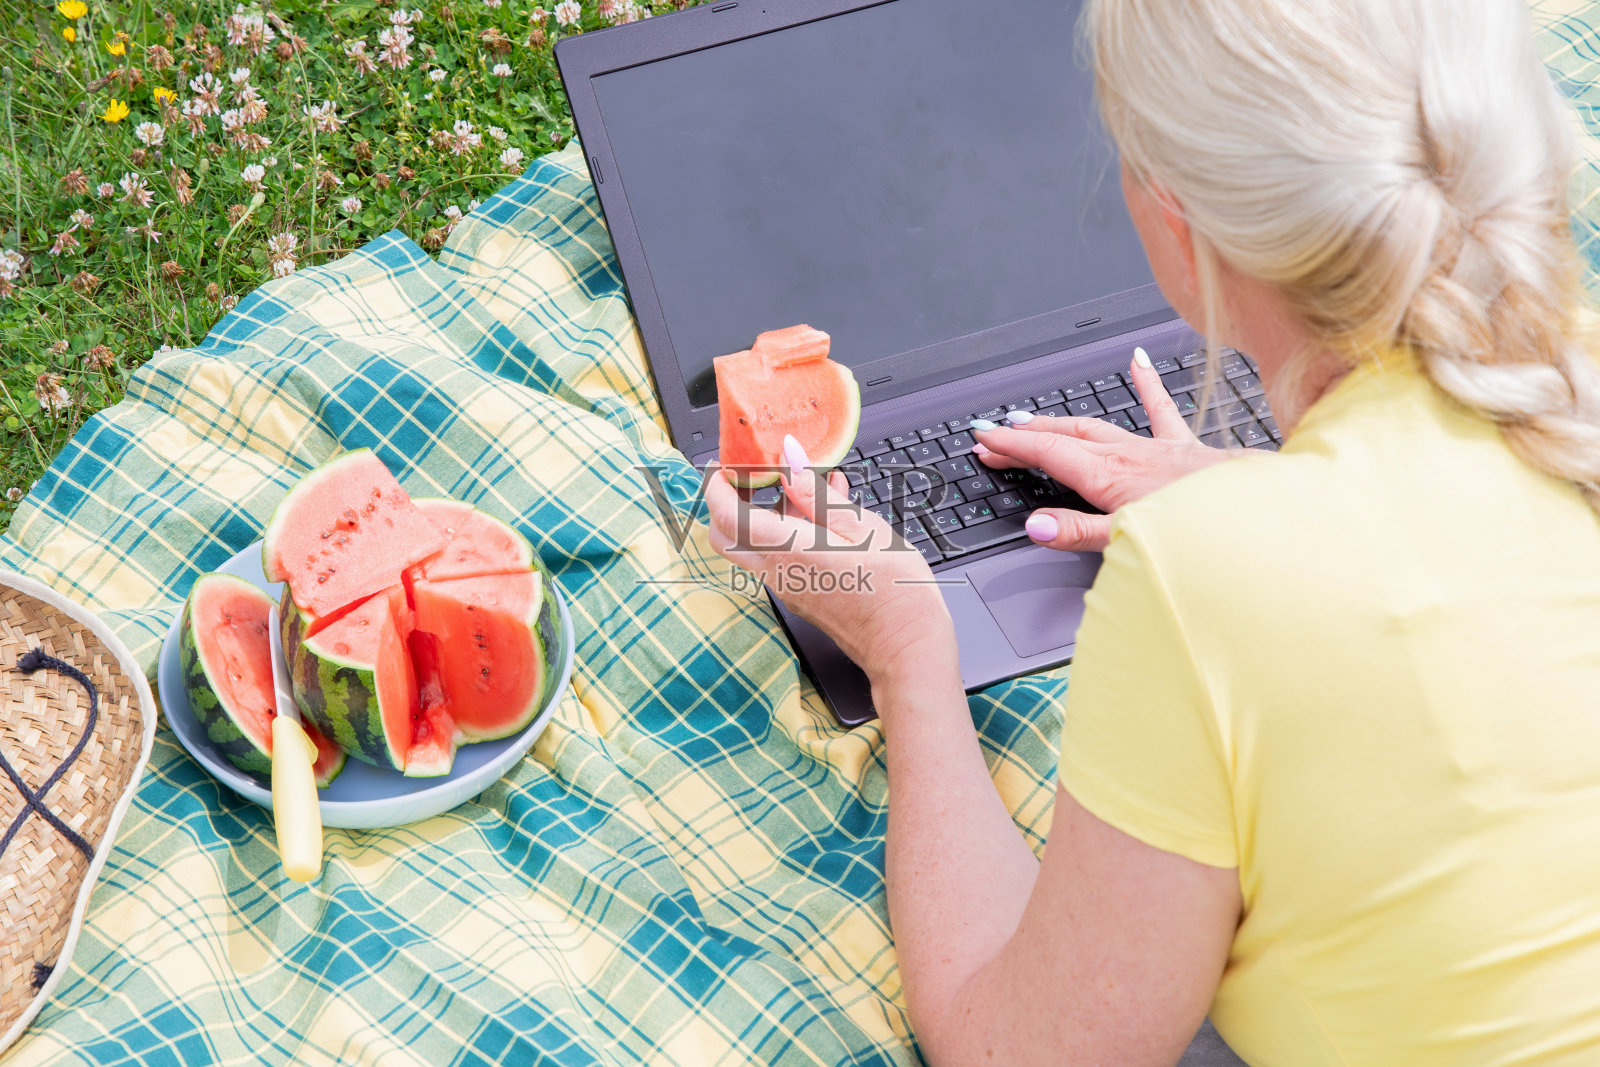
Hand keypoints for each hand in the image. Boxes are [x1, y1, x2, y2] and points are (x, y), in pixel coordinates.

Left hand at [703, 439, 957, 684]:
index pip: (727, 515)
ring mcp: (786, 588)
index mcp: (787, 550)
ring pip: (753, 546)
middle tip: (749, 476)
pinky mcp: (800, 596)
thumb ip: (816, 495)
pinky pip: (778, 557)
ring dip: (766, 513)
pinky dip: (789, 530)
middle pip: (725, 536)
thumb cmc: (892, 588)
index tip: (723, 464)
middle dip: (726, 502)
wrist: (905, 644)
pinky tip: (826, 513)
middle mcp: (776, 573)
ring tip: (807, 486)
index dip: (716, 486)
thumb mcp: (860, 527)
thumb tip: (790, 465)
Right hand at [973, 349, 1234, 550]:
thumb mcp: (1130, 540)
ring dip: (1061, 422)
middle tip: (995, 434)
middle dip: (1025, 435)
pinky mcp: (1184, 448)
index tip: (984, 440)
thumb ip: (1080, 533)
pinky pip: (1160, 411)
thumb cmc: (1200, 528)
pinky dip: (1146, 385)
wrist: (1257, 513)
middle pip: (1064, 439)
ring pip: (1097, 426)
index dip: (1012, 447)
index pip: (1048, 456)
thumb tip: (1036, 526)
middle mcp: (1129, 456)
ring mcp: (1155, 449)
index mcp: (1110, 478)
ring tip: (1034, 415)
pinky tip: (1137, 362)